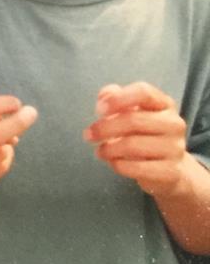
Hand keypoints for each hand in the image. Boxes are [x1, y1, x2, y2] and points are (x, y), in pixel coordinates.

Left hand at [85, 82, 193, 197]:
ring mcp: (175, 148)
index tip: (99, 109)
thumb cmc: (146, 137)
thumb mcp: (133, 114)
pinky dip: (118, 165)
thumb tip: (105, 95)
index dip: (118, 99)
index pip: (144, 92)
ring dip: (108, 149)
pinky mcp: (171, 171)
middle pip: (133, 120)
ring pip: (132, 145)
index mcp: (164, 104)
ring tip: (100, 151)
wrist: (171, 170)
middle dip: (104, 128)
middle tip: (89, 134)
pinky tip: (113, 162)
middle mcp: (173, 124)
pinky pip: (136, 167)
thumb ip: (117, 99)